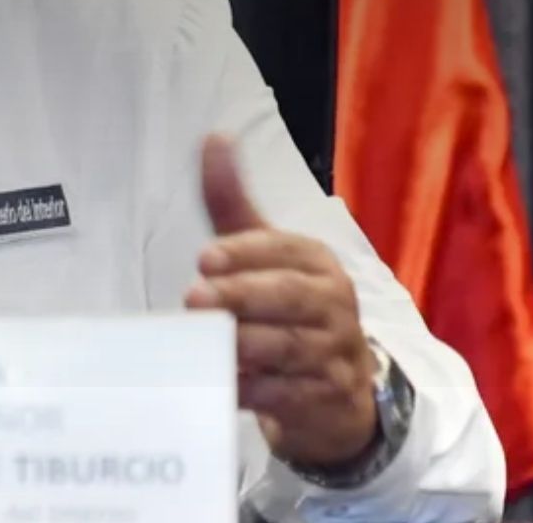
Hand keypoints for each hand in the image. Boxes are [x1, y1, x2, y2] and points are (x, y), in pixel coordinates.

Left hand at [183, 135, 378, 468]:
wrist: (337, 389)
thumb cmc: (287, 306)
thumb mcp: (263, 253)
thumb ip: (232, 202)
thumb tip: (214, 136)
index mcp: (317, 262)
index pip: (284, 249)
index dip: (245, 252)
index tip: (205, 257)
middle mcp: (334, 302)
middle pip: (288, 296)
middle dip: (241, 296)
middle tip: (195, 298)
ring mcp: (334, 351)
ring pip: (287, 346)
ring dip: (244, 344)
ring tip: (209, 341)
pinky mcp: (326, 397)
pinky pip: (287, 394)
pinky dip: (255, 391)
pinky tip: (228, 384)